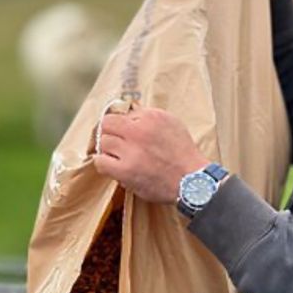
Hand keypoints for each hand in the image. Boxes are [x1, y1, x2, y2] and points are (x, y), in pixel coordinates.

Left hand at [92, 105, 209, 203]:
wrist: (192, 180)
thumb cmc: (183, 153)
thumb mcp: (172, 123)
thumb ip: (148, 116)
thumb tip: (128, 113)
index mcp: (150, 117)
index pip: (120, 112)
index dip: (118, 123)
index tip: (121, 131)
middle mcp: (139, 130)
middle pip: (107, 124)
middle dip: (112, 134)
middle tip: (118, 144)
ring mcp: (131, 151)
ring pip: (103, 142)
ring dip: (109, 150)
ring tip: (119, 157)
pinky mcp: (125, 170)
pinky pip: (100, 162)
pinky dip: (104, 163)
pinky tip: (113, 166)